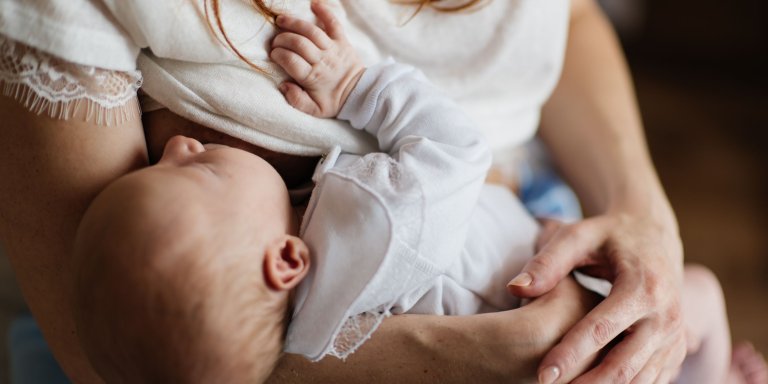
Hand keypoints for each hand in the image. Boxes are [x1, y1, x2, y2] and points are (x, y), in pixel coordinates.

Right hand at [270, 0, 363, 117]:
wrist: (359, 93)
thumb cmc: (333, 101)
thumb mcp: (314, 110)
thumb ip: (296, 101)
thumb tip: (283, 86)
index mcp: (313, 78)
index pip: (290, 60)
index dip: (278, 54)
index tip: (273, 54)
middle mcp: (322, 60)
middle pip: (298, 43)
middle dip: (282, 39)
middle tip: (275, 41)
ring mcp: (333, 49)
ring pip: (311, 30)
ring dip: (294, 23)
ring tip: (281, 20)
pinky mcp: (342, 40)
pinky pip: (334, 22)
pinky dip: (324, 11)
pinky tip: (313, 5)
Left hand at [508, 211, 686, 383]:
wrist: (654, 237)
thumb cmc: (607, 236)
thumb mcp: (578, 236)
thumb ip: (547, 261)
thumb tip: (515, 288)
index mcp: (644, 287)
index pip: (602, 330)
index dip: (570, 355)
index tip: (542, 375)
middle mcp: (666, 316)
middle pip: (624, 366)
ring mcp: (674, 337)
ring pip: (638, 381)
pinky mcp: (674, 350)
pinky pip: (649, 381)